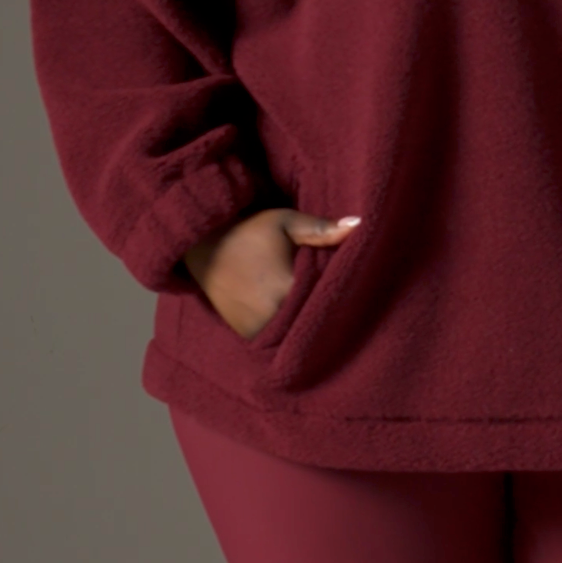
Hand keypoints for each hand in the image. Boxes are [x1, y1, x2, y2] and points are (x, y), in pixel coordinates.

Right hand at [181, 207, 359, 338]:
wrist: (202, 247)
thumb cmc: (248, 231)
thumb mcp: (285, 222)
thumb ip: (321, 228)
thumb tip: (359, 224)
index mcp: (287, 289)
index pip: (328, 302)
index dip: (345, 297)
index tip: (358, 291)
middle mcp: (273, 316)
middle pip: (315, 322)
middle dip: (329, 314)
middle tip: (346, 306)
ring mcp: (259, 330)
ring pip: (297, 335)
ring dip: (310, 326)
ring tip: (326, 315)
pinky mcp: (250, 336)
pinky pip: (280, 340)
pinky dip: (291, 332)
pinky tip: (303, 321)